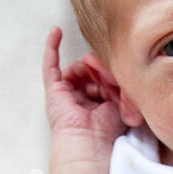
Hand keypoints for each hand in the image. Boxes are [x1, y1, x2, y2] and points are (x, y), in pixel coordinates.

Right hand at [43, 26, 129, 149]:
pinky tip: (56, 31)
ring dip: (89, 69)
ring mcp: (66, 93)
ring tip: (98, 80)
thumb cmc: (106, 130)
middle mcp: (81, 98)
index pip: (104, 78)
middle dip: (102, 72)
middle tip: (110, 81)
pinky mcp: (54, 89)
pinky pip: (50, 64)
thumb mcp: (121, 101)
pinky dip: (52, 47)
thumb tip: (111, 65)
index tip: (122, 79)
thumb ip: (118, 83)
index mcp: (97, 103)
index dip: (112, 75)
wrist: (90, 142)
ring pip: (79, 68)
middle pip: (92, 71)